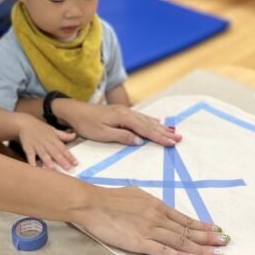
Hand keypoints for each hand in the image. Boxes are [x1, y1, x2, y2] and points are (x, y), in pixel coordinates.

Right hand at [18, 117, 77, 169]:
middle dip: (61, 160)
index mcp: (53, 139)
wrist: (25, 123)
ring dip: (47, 161)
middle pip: (55, 152)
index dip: (69, 156)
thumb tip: (74, 135)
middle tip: (67, 167)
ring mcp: (37, 145)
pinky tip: (34, 167)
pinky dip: (31, 161)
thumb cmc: (41, 128)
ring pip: (43, 154)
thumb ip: (64, 135)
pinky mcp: (28, 147)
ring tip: (52, 168)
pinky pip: (30, 155)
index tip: (75, 163)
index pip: (63, 148)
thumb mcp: (53, 130)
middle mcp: (46, 142)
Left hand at [56, 100, 180, 147]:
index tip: (172, 143)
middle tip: (179, 139)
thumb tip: (140, 141)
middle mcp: (127, 112)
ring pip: (147, 121)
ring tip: (174, 132)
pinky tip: (158, 122)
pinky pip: (141, 117)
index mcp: (123, 117)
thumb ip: (122, 137)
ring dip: (161, 128)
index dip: (159, 137)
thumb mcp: (102, 134)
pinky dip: (151, 121)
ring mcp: (125, 112)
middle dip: (165, 133)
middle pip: (149, 125)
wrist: (75, 111)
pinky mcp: (122, 113)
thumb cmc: (87, 124)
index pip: (145, 130)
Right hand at [77, 184, 230, 254]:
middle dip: (208, 237)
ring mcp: (149, 230)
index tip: (216, 230)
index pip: (185, 218)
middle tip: (224, 243)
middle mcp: (157, 217)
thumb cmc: (110, 198)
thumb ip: (150, 204)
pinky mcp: (139, 242)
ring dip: (200, 248)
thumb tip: (159, 208)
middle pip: (187, 230)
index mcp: (157, 205)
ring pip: (180, 240)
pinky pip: (163, 251)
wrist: (92, 204)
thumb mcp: (136, 195)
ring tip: (216, 253)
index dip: (202, 226)